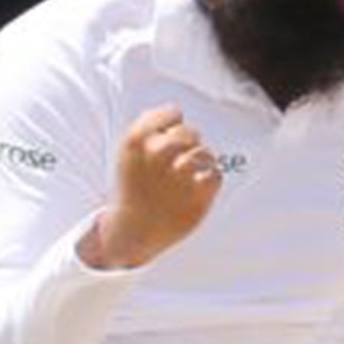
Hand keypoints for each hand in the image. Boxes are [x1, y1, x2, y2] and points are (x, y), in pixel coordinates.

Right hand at [80, 107, 221, 268]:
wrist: (133, 230)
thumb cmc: (135, 186)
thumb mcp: (128, 151)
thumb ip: (150, 126)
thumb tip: (178, 113)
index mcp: (137, 140)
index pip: (173, 113)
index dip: (174, 125)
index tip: (166, 139)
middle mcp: (157, 154)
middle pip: (191, 132)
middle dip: (190, 143)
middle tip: (180, 160)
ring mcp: (177, 177)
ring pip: (204, 153)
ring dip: (201, 162)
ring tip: (190, 174)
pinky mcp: (195, 198)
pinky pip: (215, 175)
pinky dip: (210, 180)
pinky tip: (197, 187)